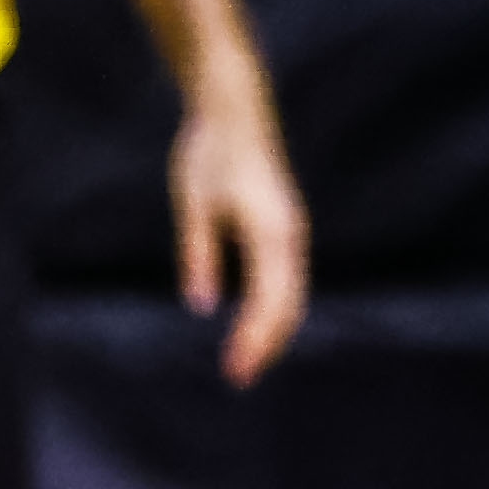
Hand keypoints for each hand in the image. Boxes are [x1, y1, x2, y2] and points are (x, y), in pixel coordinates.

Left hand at [171, 82, 305, 387]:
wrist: (234, 109)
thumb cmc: (210, 152)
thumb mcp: (195, 205)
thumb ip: (199, 254)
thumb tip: (203, 304)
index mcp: (271, 230)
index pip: (270, 299)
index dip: (254, 339)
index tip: (235, 370)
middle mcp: (289, 234)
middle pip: (288, 303)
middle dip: (266, 344)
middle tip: (239, 378)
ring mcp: (291, 230)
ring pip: (292, 293)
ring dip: (273, 330)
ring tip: (248, 362)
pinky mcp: (283, 227)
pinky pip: (287, 278)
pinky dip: (275, 308)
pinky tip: (256, 328)